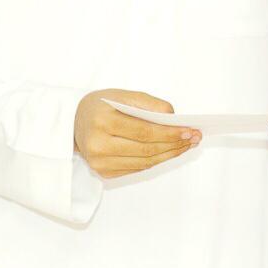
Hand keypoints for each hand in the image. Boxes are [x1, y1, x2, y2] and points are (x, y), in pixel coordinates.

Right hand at [73, 89, 198, 178]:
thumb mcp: (123, 95)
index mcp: (102, 121)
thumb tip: (174, 118)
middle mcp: (97, 145)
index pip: (143, 132)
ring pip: (144, 163)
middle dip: (174, 145)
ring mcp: (99, 163)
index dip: (169, 133)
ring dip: (169, 155)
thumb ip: (149, 104)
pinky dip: (156, 160)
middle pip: (145, 150)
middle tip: (194, 138)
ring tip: (186, 145)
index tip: (190, 130)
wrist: (73, 121)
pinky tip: (169, 152)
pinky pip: (137, 168)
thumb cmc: (102, 105)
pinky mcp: (103, 172)